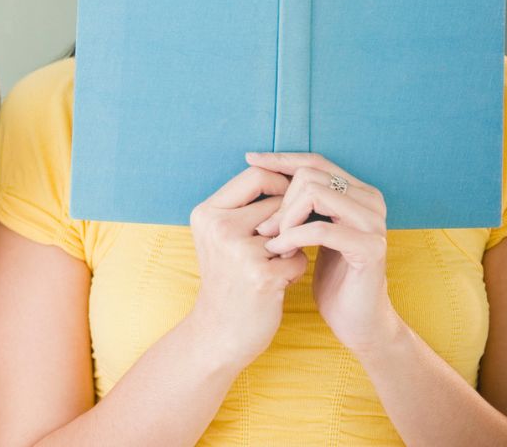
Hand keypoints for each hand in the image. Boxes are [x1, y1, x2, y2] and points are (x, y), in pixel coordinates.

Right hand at [184, 166, 307, 368]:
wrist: (219, 331)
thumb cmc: (228, 278)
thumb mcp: (221, 236)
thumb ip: (246, 206)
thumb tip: (293, 176)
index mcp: (207, 213)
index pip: (256, 175)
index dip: (282, 184)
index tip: (291, 202)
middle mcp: (219, 227)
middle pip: (279, 200)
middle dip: (290, 219)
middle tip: (280, 242)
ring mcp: (239, 251)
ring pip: (293, 229)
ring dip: (293, 246)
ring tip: (276, 264)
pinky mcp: (261, 275)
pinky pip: (299, 258)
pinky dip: (295, 270)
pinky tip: (278, 283)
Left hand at [248, 151, 396, 350]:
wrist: (356, 318)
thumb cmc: (330, 274)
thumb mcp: (311, 230)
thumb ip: (301, 202)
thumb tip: (259, 169)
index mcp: (358, 192)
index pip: (314, 161)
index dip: (281, 159)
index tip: (250, 159)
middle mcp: (371, 201)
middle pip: (310, 174)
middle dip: (279, 199)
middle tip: (265, 230)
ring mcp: (374, 223)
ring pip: (315, 194)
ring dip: (285, 218)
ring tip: (273, 242)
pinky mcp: (370, 248)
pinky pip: (320, 229)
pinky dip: (293, 238)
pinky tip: (280, 252)